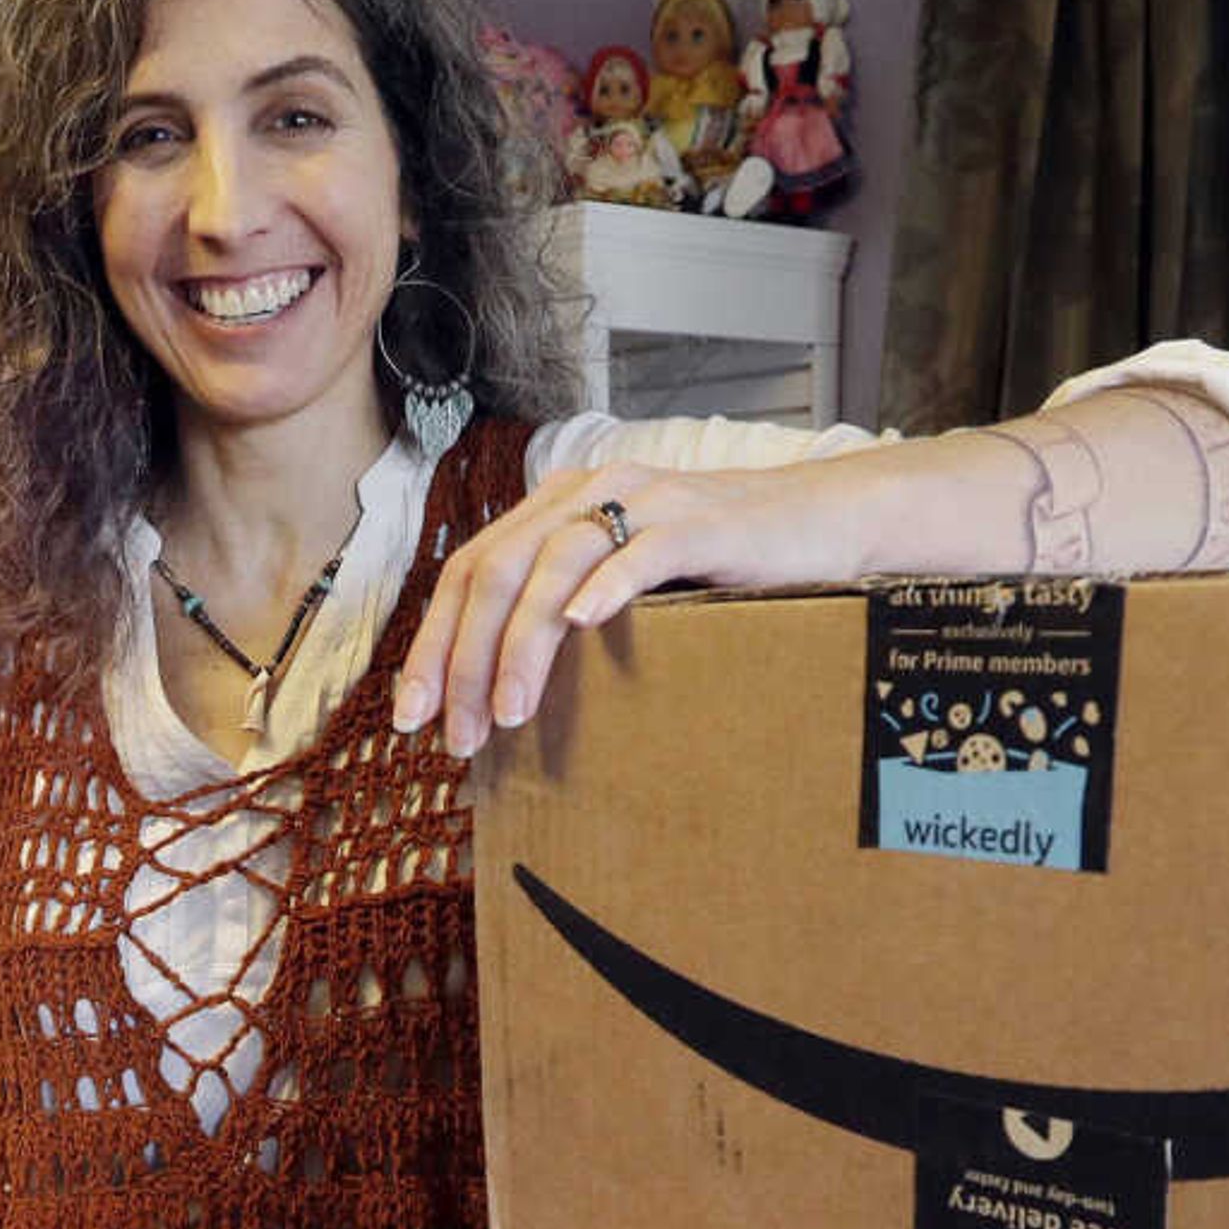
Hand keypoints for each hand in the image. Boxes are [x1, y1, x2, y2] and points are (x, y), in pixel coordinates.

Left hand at [393, 448, 955, 758]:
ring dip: (520, 644)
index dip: (433, 645)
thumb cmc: (716, 568)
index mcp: (555, 509)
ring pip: (552, 565)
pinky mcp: (697, 523)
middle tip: (454, 735)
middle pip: (494, 572)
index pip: (468, 573)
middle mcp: (586, 493)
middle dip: (463, 659)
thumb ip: (564, 613)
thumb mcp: (623, 586)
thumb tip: (498, 696)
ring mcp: (642, 501)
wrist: (816, 524)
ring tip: (507, 713)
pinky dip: (604, 588)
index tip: (412, 717)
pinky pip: (638, 552)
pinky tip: (580, 627)